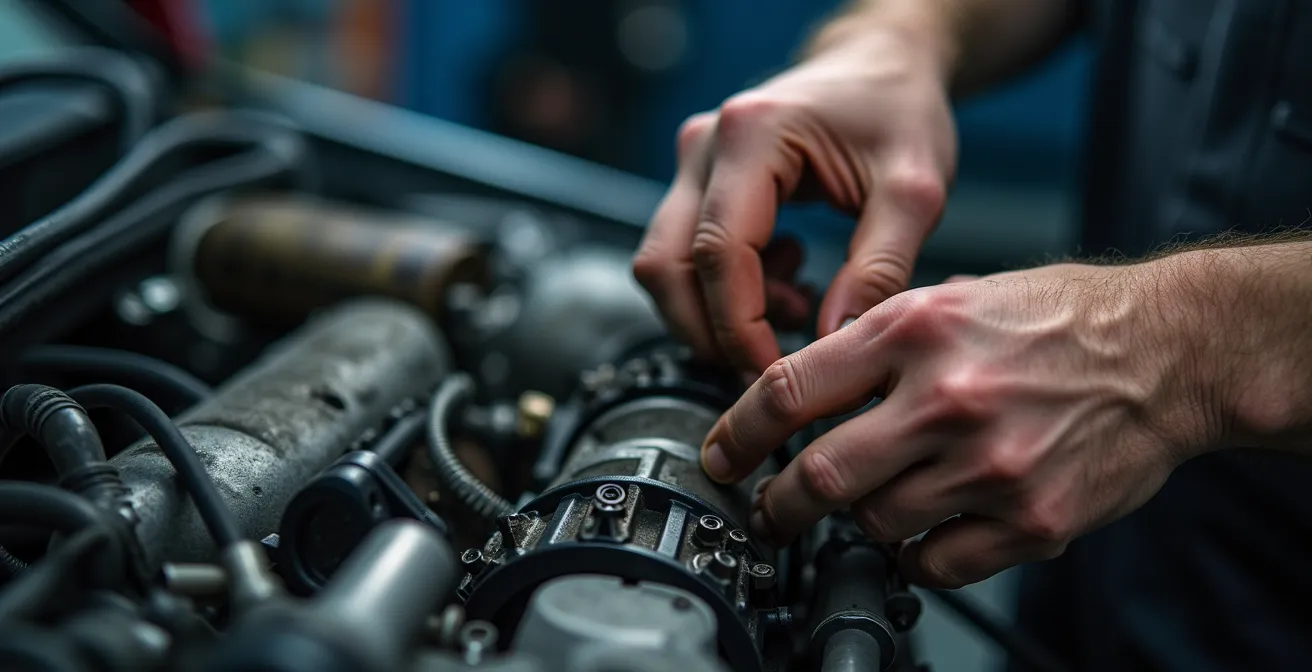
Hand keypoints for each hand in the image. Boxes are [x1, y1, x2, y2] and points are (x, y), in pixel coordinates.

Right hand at [632, 19, 956, 374]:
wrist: (882, 68)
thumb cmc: (898, 112)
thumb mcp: (914, 191)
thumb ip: (879, 269)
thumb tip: (834, 340)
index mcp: (751, 134)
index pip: (719, 253)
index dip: (740, 327)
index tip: (776, 372)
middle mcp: (704, 144)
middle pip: (667, 265)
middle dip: (713, 332)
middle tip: (774, 366)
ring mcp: (693, 163)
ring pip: (666, 266)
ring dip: (718, 313)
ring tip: (798, 307)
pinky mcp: (698, 183)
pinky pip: (686, 256)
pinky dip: (726, 292)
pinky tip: (788, 282)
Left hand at [700, 262, 1223, 587]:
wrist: (1167, 350)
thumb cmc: (1055, 318)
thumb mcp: (950, 297)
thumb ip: (872, 344)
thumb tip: (797, 394)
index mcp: (915, 330)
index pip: (789, 390)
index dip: (737, 434)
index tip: (721, 457)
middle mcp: (947, 397)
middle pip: (820, 475)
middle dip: (777, 504)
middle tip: (768, 511)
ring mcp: (991, 465)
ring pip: (875, 522)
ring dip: (856, 522)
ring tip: (870, 502)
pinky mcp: (1032, 519)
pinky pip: (936, 561)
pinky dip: (913, 554)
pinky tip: (922, 528)